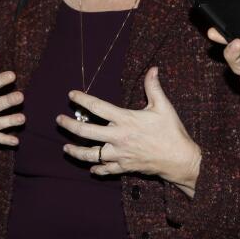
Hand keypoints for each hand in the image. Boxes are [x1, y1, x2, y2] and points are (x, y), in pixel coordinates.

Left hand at [56, 68, 201, 196]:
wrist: (180, 160)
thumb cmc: (172, 132)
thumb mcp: (163, 107)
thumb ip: (153, 87)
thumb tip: (153, 69)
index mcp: (125, 119)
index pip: (97, 107)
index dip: (82, 99)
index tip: (71, 95)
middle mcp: (118, 137)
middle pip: (86, 131)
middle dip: (70, 125)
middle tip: (59, 121)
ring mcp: (119, 154)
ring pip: (91, 154)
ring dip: (76, 151)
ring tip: (66, 148)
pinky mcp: (124, 167)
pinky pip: (106, 170)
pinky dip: (97, 169)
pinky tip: (91, 167)